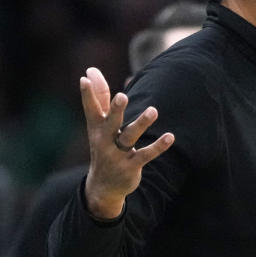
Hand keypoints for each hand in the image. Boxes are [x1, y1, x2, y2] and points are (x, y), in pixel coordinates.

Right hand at [80, 67, 174, 218]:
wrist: (103, 185)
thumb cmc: (103, 145)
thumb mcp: (98, 123)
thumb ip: (98, 97)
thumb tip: (90, 71)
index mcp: (97, 127)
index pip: (91, 108)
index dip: (88, 94)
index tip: (85, 80)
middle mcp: (105, 140)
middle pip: (111, 122)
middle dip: (116, 110)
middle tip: (122, 95)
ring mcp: (118, 154)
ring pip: (130, 136)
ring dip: (141, 123)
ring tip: (153, 110)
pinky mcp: (131, 166)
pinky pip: (146, 155)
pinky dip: (158, 146)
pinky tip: (170, 136)